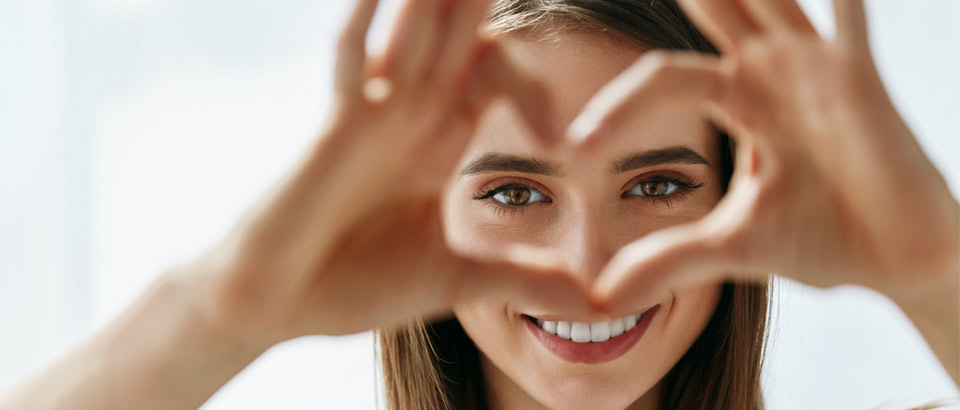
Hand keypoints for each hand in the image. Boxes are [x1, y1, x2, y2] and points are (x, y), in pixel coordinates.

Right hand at [191, 0, 593, 342]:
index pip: (493, 77)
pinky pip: (352, 61)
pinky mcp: (336, 127)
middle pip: (456, 36)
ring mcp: (373, 114)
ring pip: (412, 33)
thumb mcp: (458, 280)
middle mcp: (410, 116)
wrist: (281, 304)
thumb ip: (522, 278)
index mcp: (440, 142)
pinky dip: (365, 23)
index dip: (530, 86)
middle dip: (478, 1)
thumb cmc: (355, 285)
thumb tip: (592, 303)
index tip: (553, 140)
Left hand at [569, 0, 957, 314]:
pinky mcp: (861, 79)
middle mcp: (772, 73)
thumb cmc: (823, 239)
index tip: (574, 146)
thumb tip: (602, 298)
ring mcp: (816, 69)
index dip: (619, 107)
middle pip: (716, 10)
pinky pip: (848, 22)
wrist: (898, 260)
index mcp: (738, 99)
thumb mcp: (731, 247)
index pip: (663, 80)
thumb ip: (668, 259)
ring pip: (769, 0)